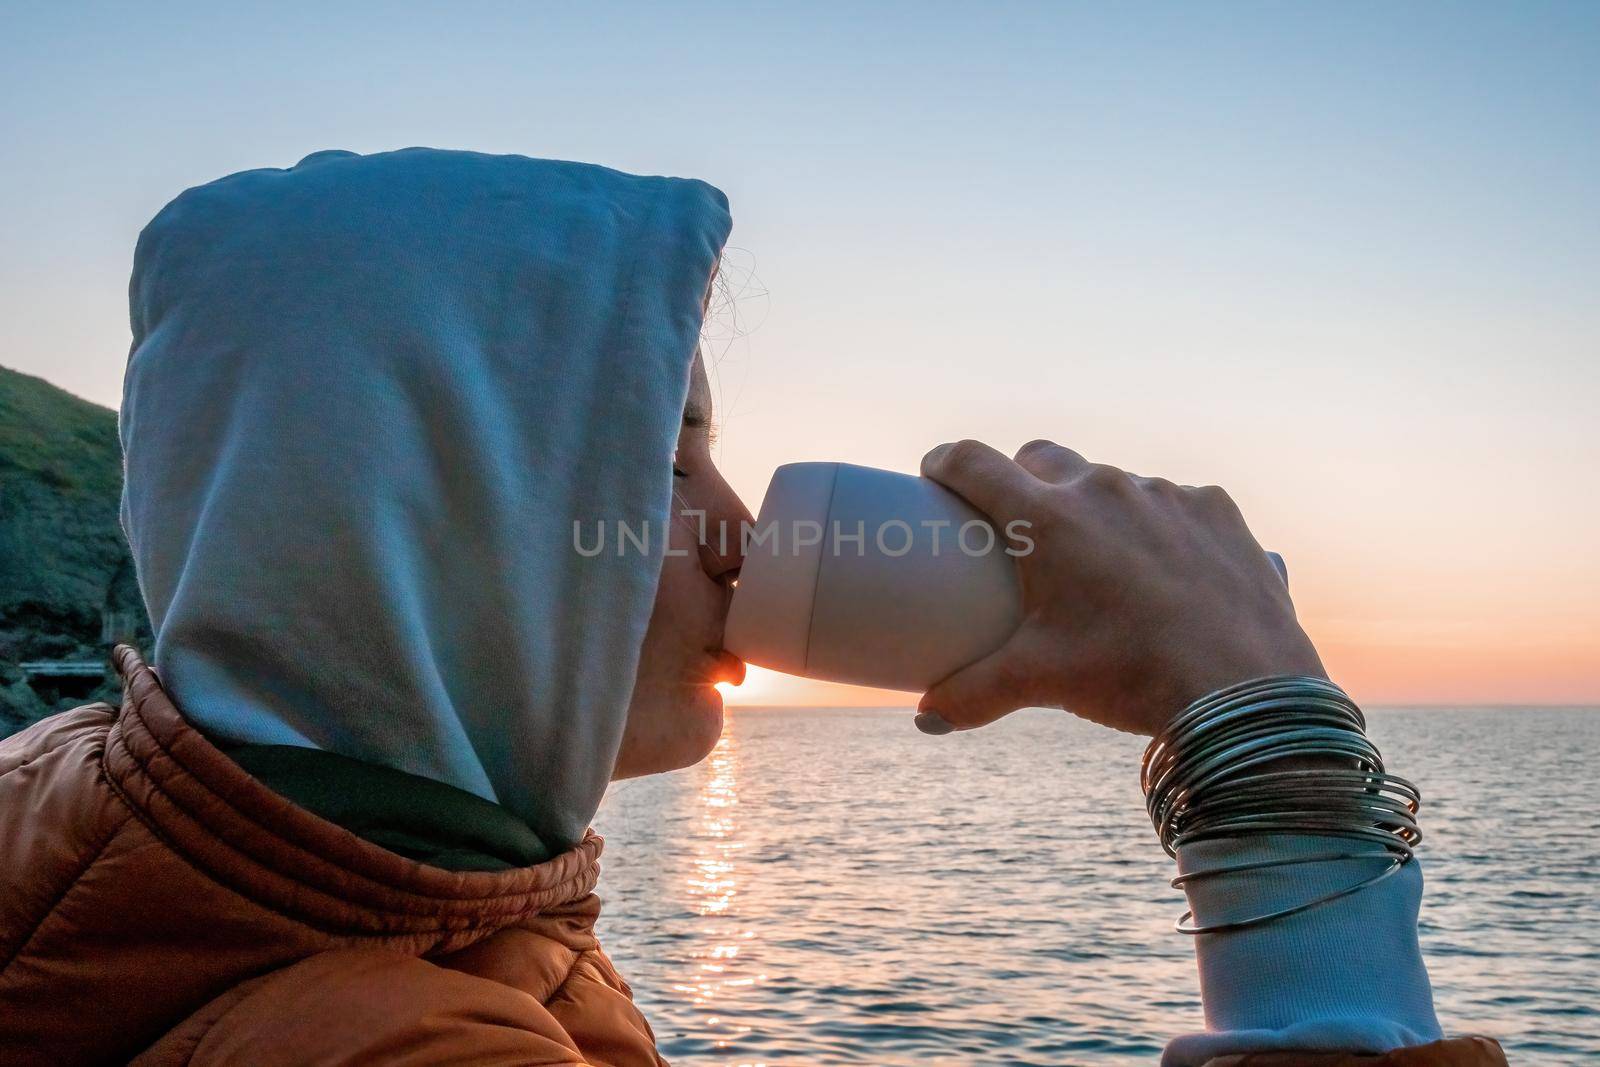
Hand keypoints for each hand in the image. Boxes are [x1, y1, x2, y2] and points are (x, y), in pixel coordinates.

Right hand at [915, 439, 1326, 736]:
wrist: (1243, 689)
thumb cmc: (1129, 676)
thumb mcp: (1040, 682)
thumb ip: (972, 696)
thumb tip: (927, 717)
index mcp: (1048, 518)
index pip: (975, 462)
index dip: (947, 462)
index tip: (936, 473)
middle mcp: (1104, 489)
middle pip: (1042, 457)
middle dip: (1022, 477)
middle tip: (1020, 521)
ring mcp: (1165, 493)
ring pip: (1113, 481)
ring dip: (1098, 505)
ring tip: (1103, 555)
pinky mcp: (1216, 507)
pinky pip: (1176, 501)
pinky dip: (1161, 524)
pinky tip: (1167, 564)